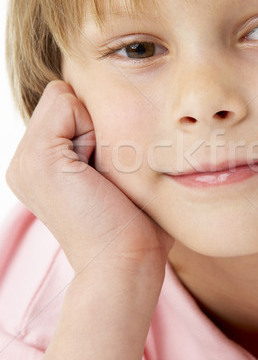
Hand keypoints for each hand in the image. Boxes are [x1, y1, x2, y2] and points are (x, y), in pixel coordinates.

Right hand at [6, 81, 172, 277]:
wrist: (124, 262)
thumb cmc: (132, 224)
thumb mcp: (110, 173)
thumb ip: (97, 140)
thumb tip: (116, 104)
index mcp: (38, 165)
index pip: (64, 104)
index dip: (95, 126)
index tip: (104, 173)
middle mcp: (23, 162)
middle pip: (63, 97)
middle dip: (93, 124)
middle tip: (102, 175)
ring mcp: (25, 161)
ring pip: (66, 97)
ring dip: (95, 129)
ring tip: (99, 175)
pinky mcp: (38, 159)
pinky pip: (67, 104)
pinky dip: (92, 131)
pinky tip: (95, 173)